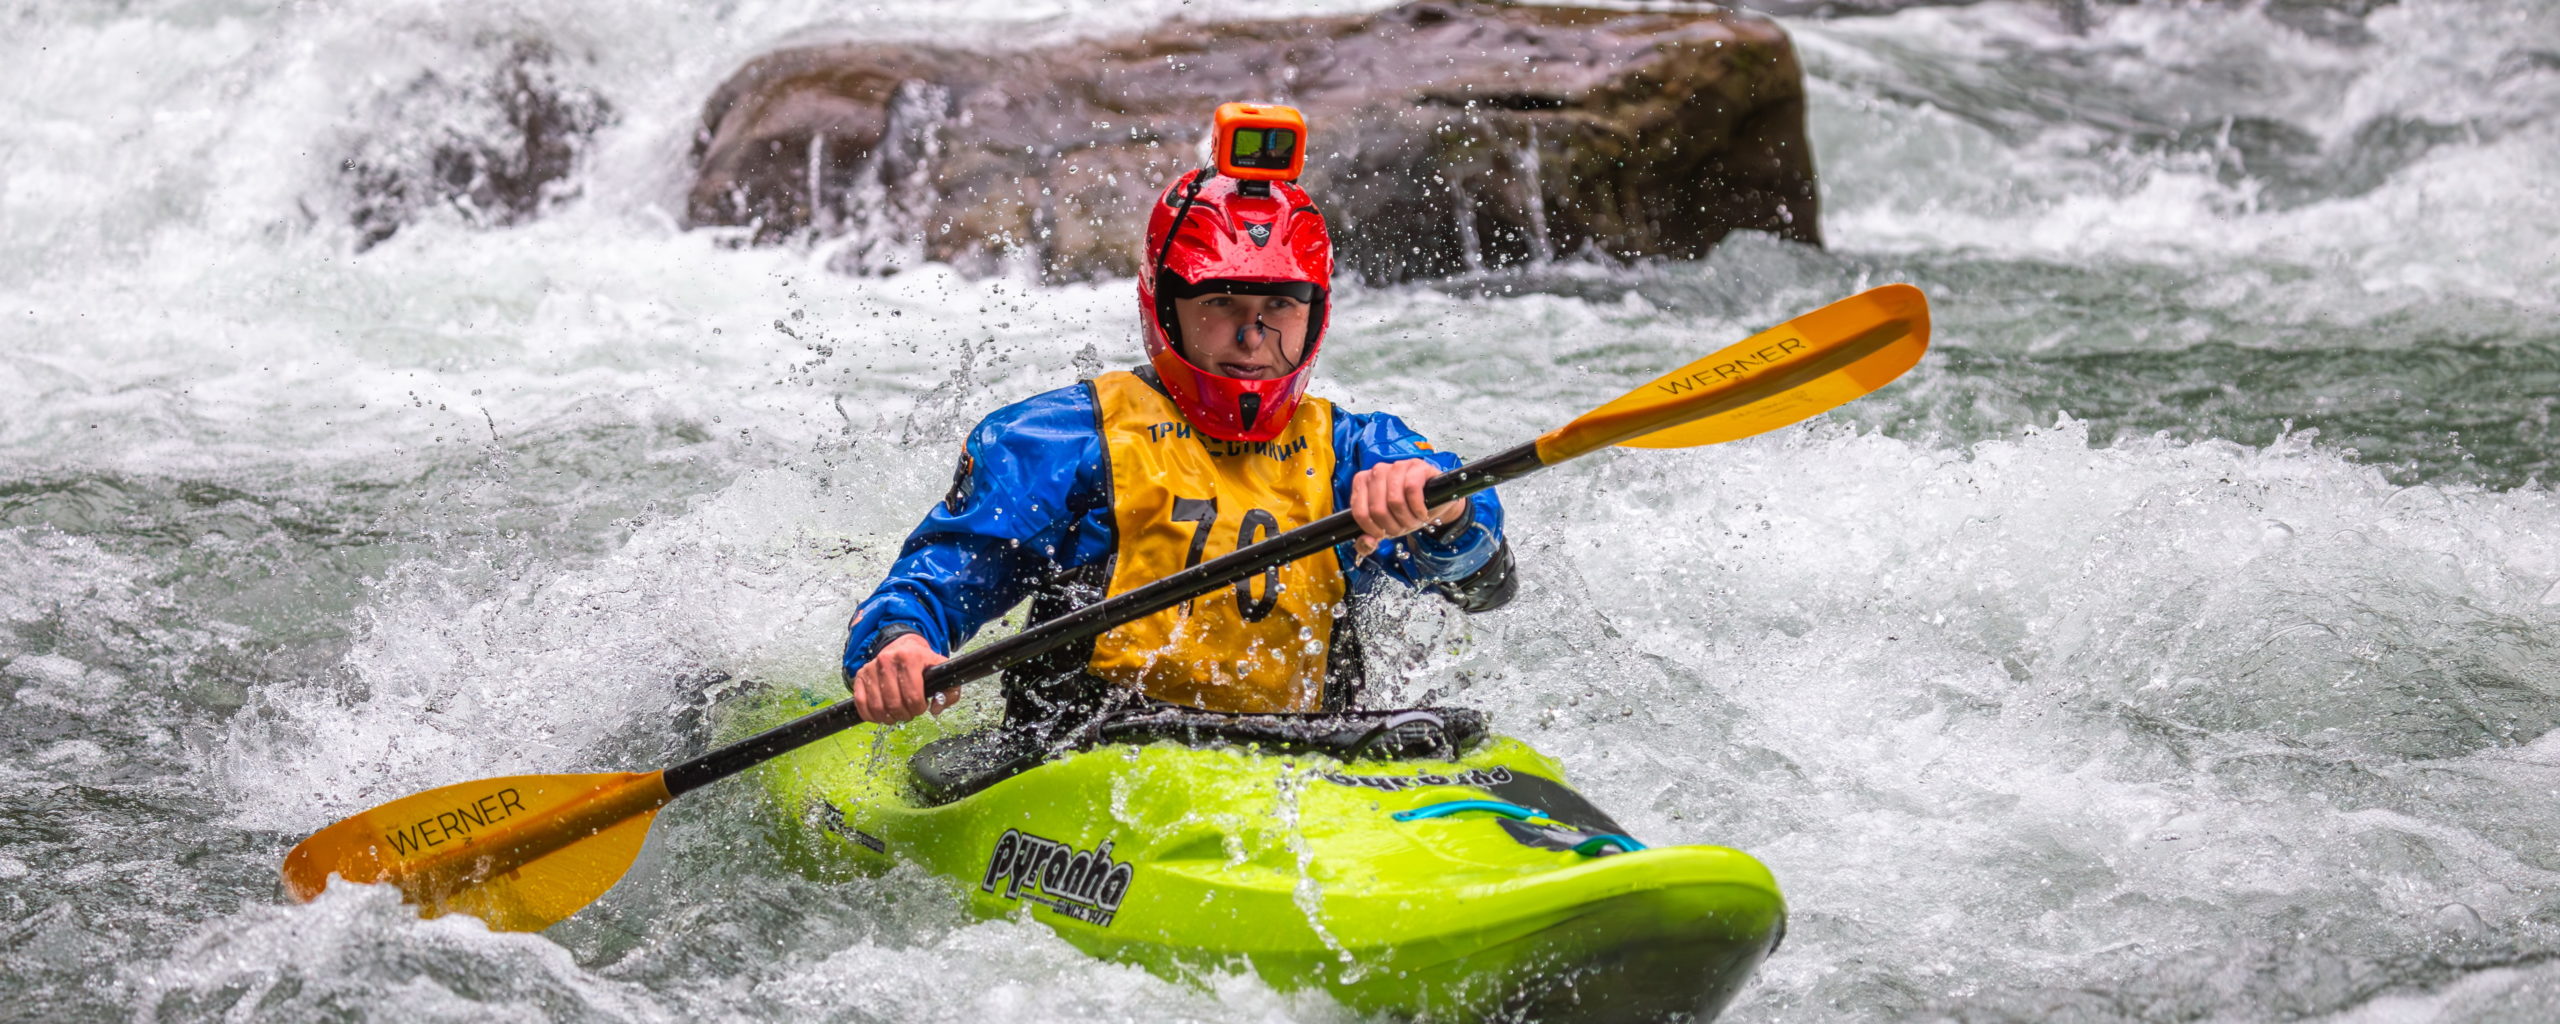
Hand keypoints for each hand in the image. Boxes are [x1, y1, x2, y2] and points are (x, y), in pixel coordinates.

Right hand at [848, 632, 955, 724]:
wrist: (902, 646)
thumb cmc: (922, 662)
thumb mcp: (941, 671)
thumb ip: (949, 692)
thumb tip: (936, 709)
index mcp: (910, 658)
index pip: (913, 696)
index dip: (918, 708)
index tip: (921, 707)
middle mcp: (887, 660)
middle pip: (894, 704)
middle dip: (904, 715)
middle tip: (909, 713)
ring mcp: (871, 668)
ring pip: (877, 707)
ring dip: (888, 718)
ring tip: (897, 714)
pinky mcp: (860, 675)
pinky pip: (861, 703)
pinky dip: (871, 715)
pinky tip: (881, 715)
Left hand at [1349, 459, 1469, 558]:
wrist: (1435, 501)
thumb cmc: (1407, 511)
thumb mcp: (1387, 527)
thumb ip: (1370, 539)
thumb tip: (1367, 543)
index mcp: (1362, 482)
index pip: (1360, 512)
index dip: (1372, 529)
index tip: (1383, 534)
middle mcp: (1377, 471)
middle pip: (1377, 509)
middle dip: (1393, 526)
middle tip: (1403, 527)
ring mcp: (1397, 466)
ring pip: (1394, 500)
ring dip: (1407, 518)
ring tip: (1414, 520)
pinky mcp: (1416, 466)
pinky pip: (1411, 489)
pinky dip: (1418, 508)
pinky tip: (1422, 512)